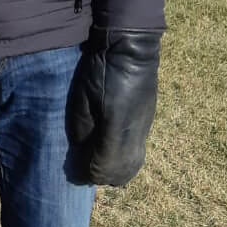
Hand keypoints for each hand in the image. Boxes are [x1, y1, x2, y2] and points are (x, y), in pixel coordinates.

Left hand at [68, 28, 160, 186]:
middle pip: (122, 171)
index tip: (77, 173)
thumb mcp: (82, 95)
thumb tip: (80, 148)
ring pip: (135, 164)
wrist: (132, 49)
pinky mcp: (148, 122)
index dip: (90, 173)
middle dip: (103, 177)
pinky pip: (140, 152)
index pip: (105, 164)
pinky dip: (127, 161)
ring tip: (100, 168)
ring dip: (118, 172)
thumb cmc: (102, 68)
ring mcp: (144, 127)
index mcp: (115, 125)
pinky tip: (115, 157)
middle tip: (86, 173)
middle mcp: (134, 131)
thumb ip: (81, 125)